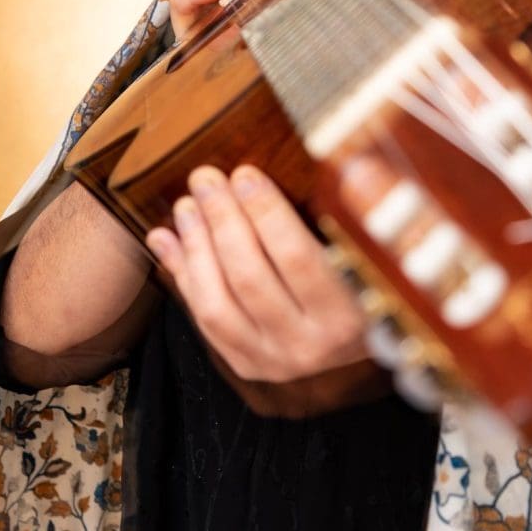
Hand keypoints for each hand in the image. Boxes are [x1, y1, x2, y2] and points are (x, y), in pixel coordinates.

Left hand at [145, 164, 368, 383]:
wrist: (359, 344)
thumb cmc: (363, 282)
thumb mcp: (363, 256)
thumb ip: (340, 219)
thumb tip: (308, 166)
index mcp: (347, 316)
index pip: (296, 258)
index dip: (265, 212)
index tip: (244, 174)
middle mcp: (309, 345)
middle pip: (249, 278)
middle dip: (222, 221)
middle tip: (206, 179)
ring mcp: (274, 361)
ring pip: (217, 303)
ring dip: (196, 248)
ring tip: (186, 205)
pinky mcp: (247, 364)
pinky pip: (204, 319)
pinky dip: (183, 275)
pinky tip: (167, 238)